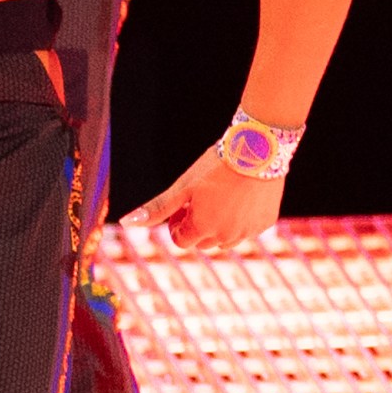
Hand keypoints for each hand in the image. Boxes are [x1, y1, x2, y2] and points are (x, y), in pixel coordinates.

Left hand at [122, 142, 285, 251]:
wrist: (259, 149)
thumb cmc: (216, 166)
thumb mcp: (183, 186)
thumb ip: (157, 208)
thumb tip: (125, 222)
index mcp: (202, 228)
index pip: (182, 241)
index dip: (178, 224)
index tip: (183, 206)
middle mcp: (226, 236)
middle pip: (204, 242)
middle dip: (198, 225)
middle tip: (202, 199)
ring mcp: (248, 231)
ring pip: (227, 239)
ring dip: (220, 226)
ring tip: (222, 198)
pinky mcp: (266, 223)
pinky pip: (248, 229)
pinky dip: (242, 220)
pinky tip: (242, 197)